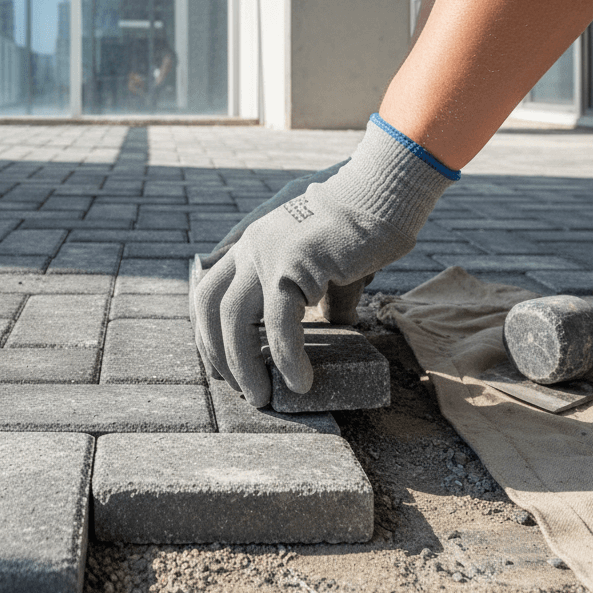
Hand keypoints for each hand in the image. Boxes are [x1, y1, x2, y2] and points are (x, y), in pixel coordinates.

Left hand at [193, 121, 454, 405]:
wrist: (384, 195)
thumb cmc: (362, 229)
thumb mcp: (325, 265)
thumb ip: (319, 295)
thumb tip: (333, 328)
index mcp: (251, 246)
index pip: (208, 292)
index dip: (208, 333)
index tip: (223, 365)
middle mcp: (250, 247)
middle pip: (210, 308)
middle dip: (219, 354)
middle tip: (241, 389)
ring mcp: (268, 253)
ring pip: (235, 320)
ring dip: (245, 366)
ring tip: (264, 396)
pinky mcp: (294, 263)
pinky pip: (280, 323)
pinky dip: (287, 359)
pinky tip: (301, 381)